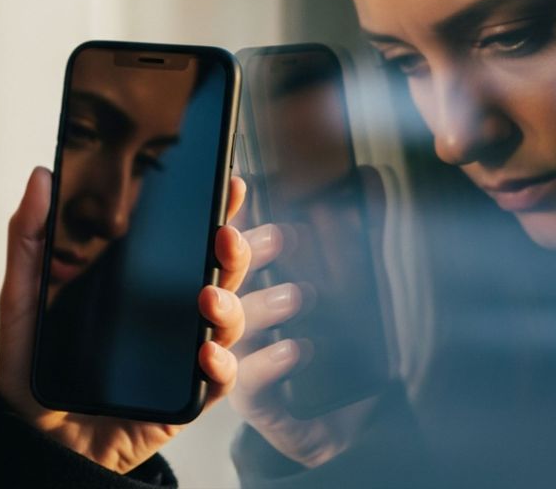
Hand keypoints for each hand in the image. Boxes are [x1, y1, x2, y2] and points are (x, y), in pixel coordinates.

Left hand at [0, 167, 250, 473]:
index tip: (227, 185)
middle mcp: (165, 311)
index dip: (212, 211)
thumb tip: (42, 177)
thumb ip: (29, 238)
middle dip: (233, 250)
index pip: (184, 238)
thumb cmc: (32, 364)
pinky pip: (218, 379)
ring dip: (229, 303)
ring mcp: (178, 352)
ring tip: (207, 296)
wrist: (34, 436)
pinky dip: (222, 364)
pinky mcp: (184, 396)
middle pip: (217, 271)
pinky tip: (207, 353)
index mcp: (137, 280)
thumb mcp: (23, 295)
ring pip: (227, 319)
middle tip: (224, 235)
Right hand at [229, 167, 385, 467]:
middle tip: (268, 238)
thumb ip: (360, 235)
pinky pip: (251, 381)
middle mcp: (237, 317)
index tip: (244, 187)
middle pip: (224, 280)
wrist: (342, 420)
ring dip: (264, 307)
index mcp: (252, 284)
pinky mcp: (253, 400)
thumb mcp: (355, 285)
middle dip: (239, 257)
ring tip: (299, 294)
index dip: (235, 215)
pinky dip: (273, 361)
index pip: (234, 245)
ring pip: (234, 328)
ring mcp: (238, 358)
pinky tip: (300, 346)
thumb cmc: (338, 345)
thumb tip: (375, 177)